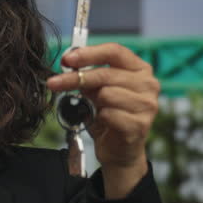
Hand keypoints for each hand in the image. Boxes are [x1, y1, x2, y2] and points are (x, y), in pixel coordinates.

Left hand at [47, 43, 159, 196]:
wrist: (119, 150)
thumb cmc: (109, 116)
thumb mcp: (97, 90)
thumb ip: (88, 75)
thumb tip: (69, 62)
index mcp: (140, 69)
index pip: (114, 51)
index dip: (89, 53)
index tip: (67, 59)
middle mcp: (148, 84)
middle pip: (105, 73)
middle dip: (75, 78)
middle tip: (54, 82)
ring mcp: (147, 105)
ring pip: (106, 94)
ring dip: (93, 102)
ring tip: (96, 109)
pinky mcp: (140, 125)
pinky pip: (108, 114)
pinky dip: (99, 118)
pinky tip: (104, 122)